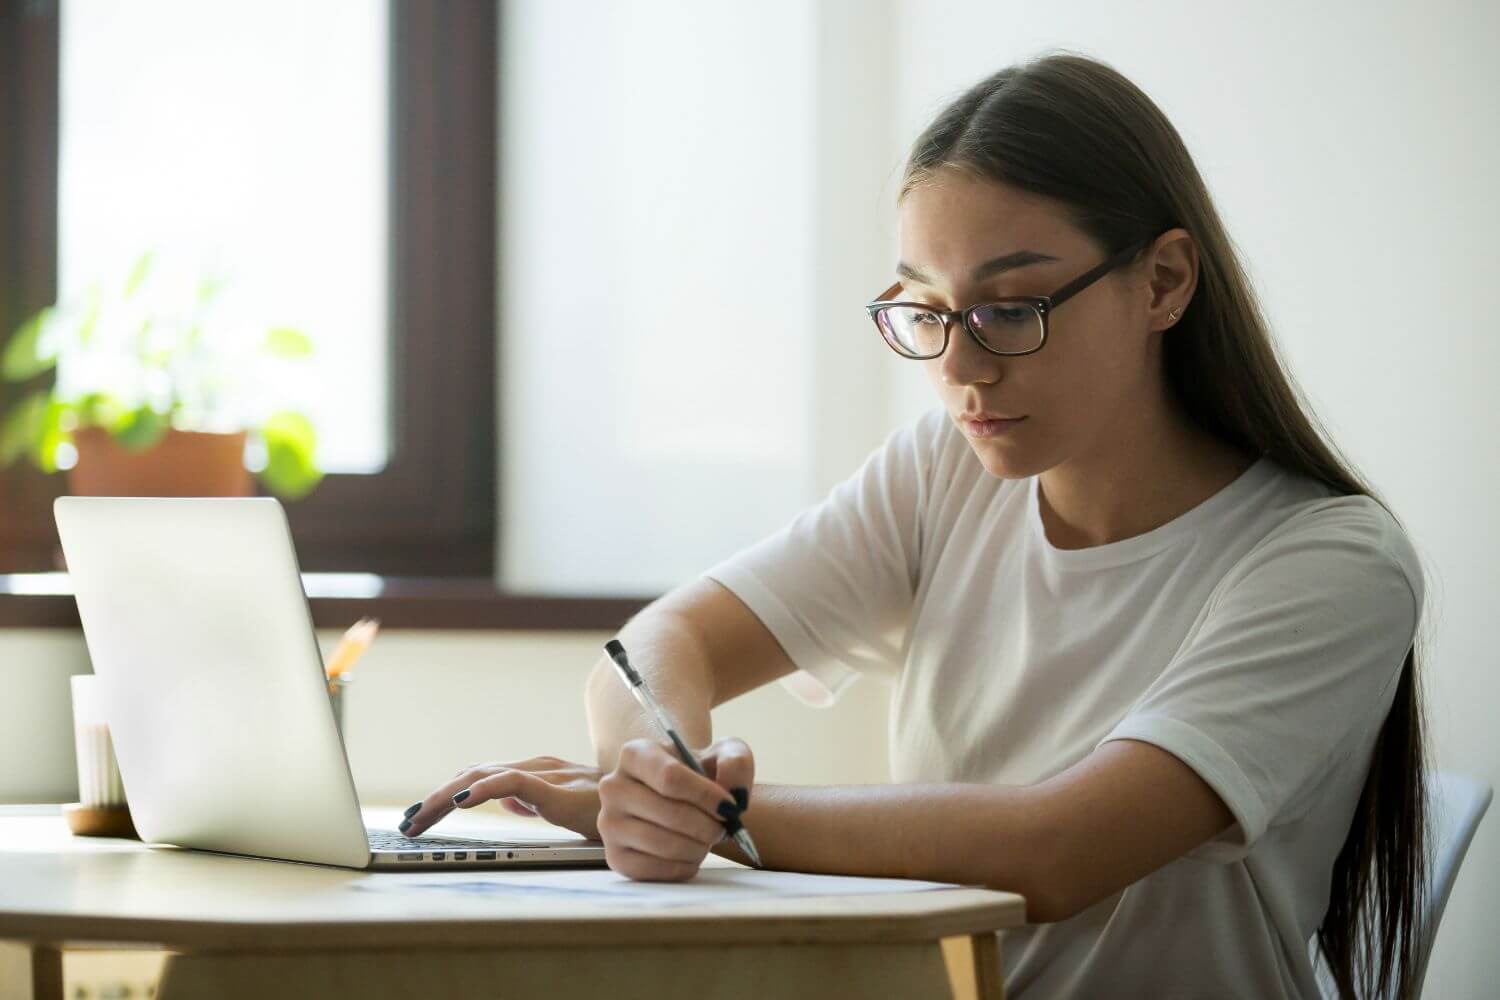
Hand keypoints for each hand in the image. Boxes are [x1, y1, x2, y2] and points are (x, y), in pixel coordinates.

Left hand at [400, 756, 604, 840]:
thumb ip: (535, 800)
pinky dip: (484, 787)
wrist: (653, 804)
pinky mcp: (559, 789)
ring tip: (419, 816)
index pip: (480, 776)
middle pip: (474, 774)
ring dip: (446, 795)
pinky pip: (515, 782)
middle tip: (406, 822)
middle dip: (435, 798)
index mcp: (536, 772)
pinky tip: (463, 800)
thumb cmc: (612, 808)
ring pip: (485, 775)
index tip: (419, 816)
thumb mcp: (565, 807)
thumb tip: (505, 802)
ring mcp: (548, 774)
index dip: (445, 793)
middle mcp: (537, 766)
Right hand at [597, 736, 753, 881]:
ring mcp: (608, 824)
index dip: (706, 796)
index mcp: (635, 754)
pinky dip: (682, 867)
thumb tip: (733, 794)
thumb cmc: (701, 775)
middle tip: (724, 829)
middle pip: (668, 813)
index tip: (729, 807)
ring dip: (697, 847)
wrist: (680, 800)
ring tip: (708, 840)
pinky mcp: (614, 857)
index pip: (671, 778)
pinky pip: (653, 869)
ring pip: (662, 843)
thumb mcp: (724, 755)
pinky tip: (692, 854)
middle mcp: (613, 786)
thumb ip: (736, 763)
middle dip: (706, 825)